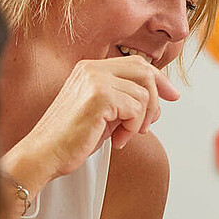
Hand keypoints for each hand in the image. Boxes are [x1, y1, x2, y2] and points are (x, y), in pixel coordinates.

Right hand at [7, 56, 179, 190]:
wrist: (45, 154)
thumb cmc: (72, 139)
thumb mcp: (104, 114)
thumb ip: (126, 101)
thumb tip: (158, 101)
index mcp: (90, 69)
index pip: (136, 64)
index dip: (159, 79)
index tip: (173, 95)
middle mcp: (92, 69)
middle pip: (145, 72)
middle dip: (155, 100)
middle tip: (149, 125)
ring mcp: (95, 80)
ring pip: (143, 94)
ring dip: (140, 121)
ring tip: (122, 136)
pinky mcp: (100, 96)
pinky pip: (136, 108)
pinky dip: (133, 128)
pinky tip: (117, 140)